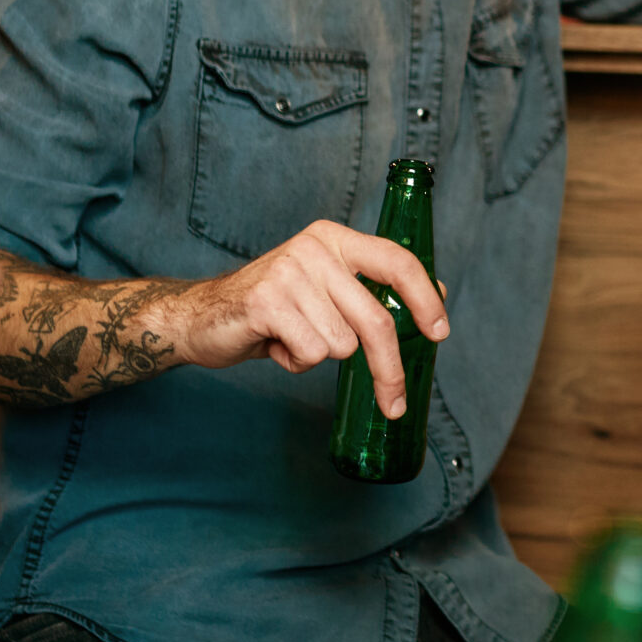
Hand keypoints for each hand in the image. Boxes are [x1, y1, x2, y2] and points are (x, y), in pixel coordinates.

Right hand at [176, 221, 449, 418]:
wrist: (202, 317)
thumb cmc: (273, 308)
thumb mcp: (325, 288)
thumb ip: (369, 289)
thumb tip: (436, 294)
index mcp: (334, 239)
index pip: (397, 260)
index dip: (425, 298)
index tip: (440, 333)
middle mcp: (315, 248)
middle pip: (376, 321)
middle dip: (388, 369)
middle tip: (394, 403)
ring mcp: (289, 273)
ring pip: (342, 344)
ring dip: (320, 355)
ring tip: (293, 338)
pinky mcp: (266, 303)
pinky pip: (311, 353)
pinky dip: (296, 363)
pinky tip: (275, 345)